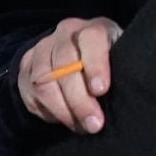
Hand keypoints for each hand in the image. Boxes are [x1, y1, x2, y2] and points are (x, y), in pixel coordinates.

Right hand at [17, 16, 122, 133]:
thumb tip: (129, 96)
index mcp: (93, 28)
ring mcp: (42, 48)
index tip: (101, 90)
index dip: (95, 65)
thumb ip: (124, 71)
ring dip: (62, 110)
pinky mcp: (26, 66)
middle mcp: (64, 33)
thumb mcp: (123, 61)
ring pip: (44, 81)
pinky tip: (65, 118)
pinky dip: (47, 111)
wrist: (81, 55)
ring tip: (80, 127)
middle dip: (79, 100)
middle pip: (64, 64)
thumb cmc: (110, 63)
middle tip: (94, 124)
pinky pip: (31, 93)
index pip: (91, 39)